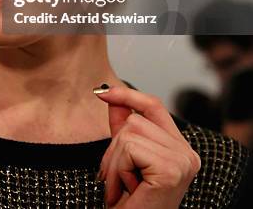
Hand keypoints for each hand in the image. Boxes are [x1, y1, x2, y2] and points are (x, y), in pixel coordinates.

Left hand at [94, 86, 200, 208]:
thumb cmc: (129, 203)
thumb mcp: (123, 158)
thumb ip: (121, 127)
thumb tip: (110, 94)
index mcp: (181, 149)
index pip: (155, 106)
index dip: (128, 95)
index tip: (102, 93)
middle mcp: (187, 153)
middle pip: (136, 120)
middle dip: (115, 148)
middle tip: (117, 179)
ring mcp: (182, 161)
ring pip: (129, 133)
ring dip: (114, 162)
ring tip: (121, 187)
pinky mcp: (171, 169)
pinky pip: (130, 148)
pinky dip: (117, 170)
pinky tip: (127, 191)